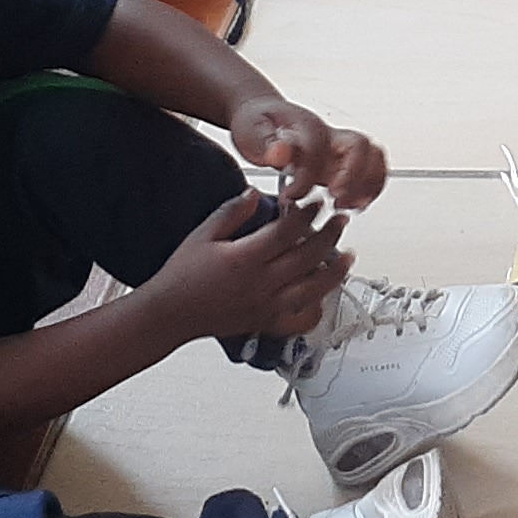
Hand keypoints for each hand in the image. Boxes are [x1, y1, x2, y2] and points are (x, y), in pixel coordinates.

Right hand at [139, 186, 351, 345]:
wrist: (169, 314)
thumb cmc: (181, 276)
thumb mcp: (202, 235)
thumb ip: (231, 212)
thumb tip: (255, 193)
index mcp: (244, 259)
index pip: (287, 232)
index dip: (307, 214)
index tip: (316, 203)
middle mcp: (259, 285)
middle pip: (308, 258)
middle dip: (330, 236)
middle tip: (340, 221)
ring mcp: (265, 307)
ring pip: (313, 290)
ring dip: (335, 271)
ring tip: (348, 256)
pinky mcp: (265, 324)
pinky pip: (299, 320)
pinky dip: (317, 309)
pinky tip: (324, 295)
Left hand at [230, 97, 387, 216]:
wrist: (263, 116)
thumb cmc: (258, 124)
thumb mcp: (252, 131)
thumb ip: (267, 144)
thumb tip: (279, 152)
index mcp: (308, 126)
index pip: (319, 149)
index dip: (307, 177)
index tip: (291, 195)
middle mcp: (330, 135)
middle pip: (361, 147)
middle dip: (353, 177)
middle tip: (334, 199)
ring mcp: (340, 148)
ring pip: (374, 157)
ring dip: (367, 184)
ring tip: (346, 205)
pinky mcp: (343, 162)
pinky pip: (372, 169)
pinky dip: (370, 188)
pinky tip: (353, 205)